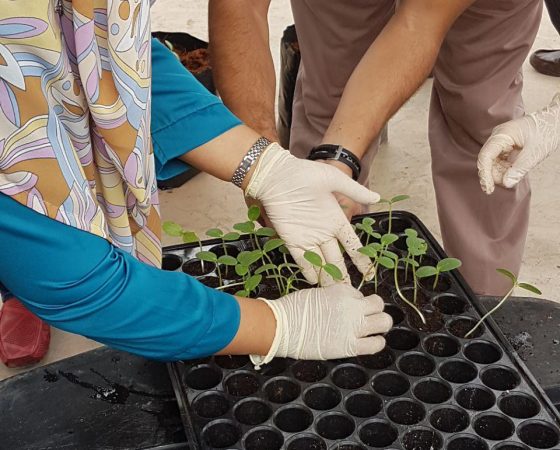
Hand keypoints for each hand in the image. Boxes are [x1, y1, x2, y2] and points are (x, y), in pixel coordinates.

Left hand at [245, 143, 379, 283]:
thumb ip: (354, 190)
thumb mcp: (333, 179)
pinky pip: (301, 259)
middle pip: (337, 259)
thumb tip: (377, 196)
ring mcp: (308, 237)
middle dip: (344, 275)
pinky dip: (308, 270)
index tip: (369, 273)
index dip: (361, 259)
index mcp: (336, 219)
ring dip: (327, 276)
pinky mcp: (291, 239)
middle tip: (351, 292)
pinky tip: (314, 281)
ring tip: (334, 293)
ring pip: (321, 262)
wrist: (277, 175)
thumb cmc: (305, 174)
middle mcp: (324, 232)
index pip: (352, 244)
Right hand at [250, 284, 391, 365]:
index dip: (354, 302)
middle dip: (374, 309)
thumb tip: (342, 306)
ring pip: (384, 322)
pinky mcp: (351, 346)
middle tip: (367, 317)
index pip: (359, 294)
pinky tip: (370, 342)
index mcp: (342, 291)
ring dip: (380, 324)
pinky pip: (376, 344)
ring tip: (373, 329)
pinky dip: (377, 342)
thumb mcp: (317, 294)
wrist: (282, 327)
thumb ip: (334, 298)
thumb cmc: (293, 310)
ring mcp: (353, 326)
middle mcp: (352, 306)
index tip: (346, 308)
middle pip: (379, 304)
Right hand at [478, 94, 559, 193]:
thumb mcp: (534, 153)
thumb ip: (519, 169)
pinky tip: (513, 172)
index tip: (488, 189)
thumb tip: (506, 183)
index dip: (485, 174)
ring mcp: (501, 142)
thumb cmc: (547, 131)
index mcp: (502, 135)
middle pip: (487, 161)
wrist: (555, 121)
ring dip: (500, 173)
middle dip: (494, 175)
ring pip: (493, 163)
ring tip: (514, 176)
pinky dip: (505, 169)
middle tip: (507, 183)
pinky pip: (500, 161)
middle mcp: (498, 137)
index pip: (485, 157)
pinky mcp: (506, 146)